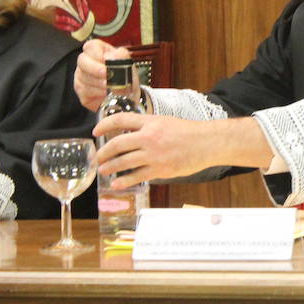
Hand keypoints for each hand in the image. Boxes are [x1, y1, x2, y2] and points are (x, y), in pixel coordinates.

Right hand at [74, 39, 129, 110]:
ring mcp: (81, 76)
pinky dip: (97, 93)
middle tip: (106, 74)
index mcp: (97, 50)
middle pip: (82, 60)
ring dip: (99, 82)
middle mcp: (86, 62)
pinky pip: (85, 91)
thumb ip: (122, 56)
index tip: (105, 60)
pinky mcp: (81, 91)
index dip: (97, 53)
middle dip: (95, 68)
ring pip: (84, 77)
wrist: (126, 94)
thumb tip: (112, 55)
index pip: (90, 46)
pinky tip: (106, 93)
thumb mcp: (127, 64)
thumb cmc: (124, 75)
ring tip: (110, 86)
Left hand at [93, 113, 272, 188]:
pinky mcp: (160, 169)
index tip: (96, 132)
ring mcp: (154, 154)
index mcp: (150, 122)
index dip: (105, 125)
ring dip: (110, 166)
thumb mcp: (166, 122)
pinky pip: (137, 175)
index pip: (120, 120)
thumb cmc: (189, 132)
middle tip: (97, 158)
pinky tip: (117, 183)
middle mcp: (149, 137)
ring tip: (103, 170)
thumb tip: (132, 134)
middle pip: (118, 143)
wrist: (207, 143)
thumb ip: (148, 127)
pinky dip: (124, 180)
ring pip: (124, 161)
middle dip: (104, 152)